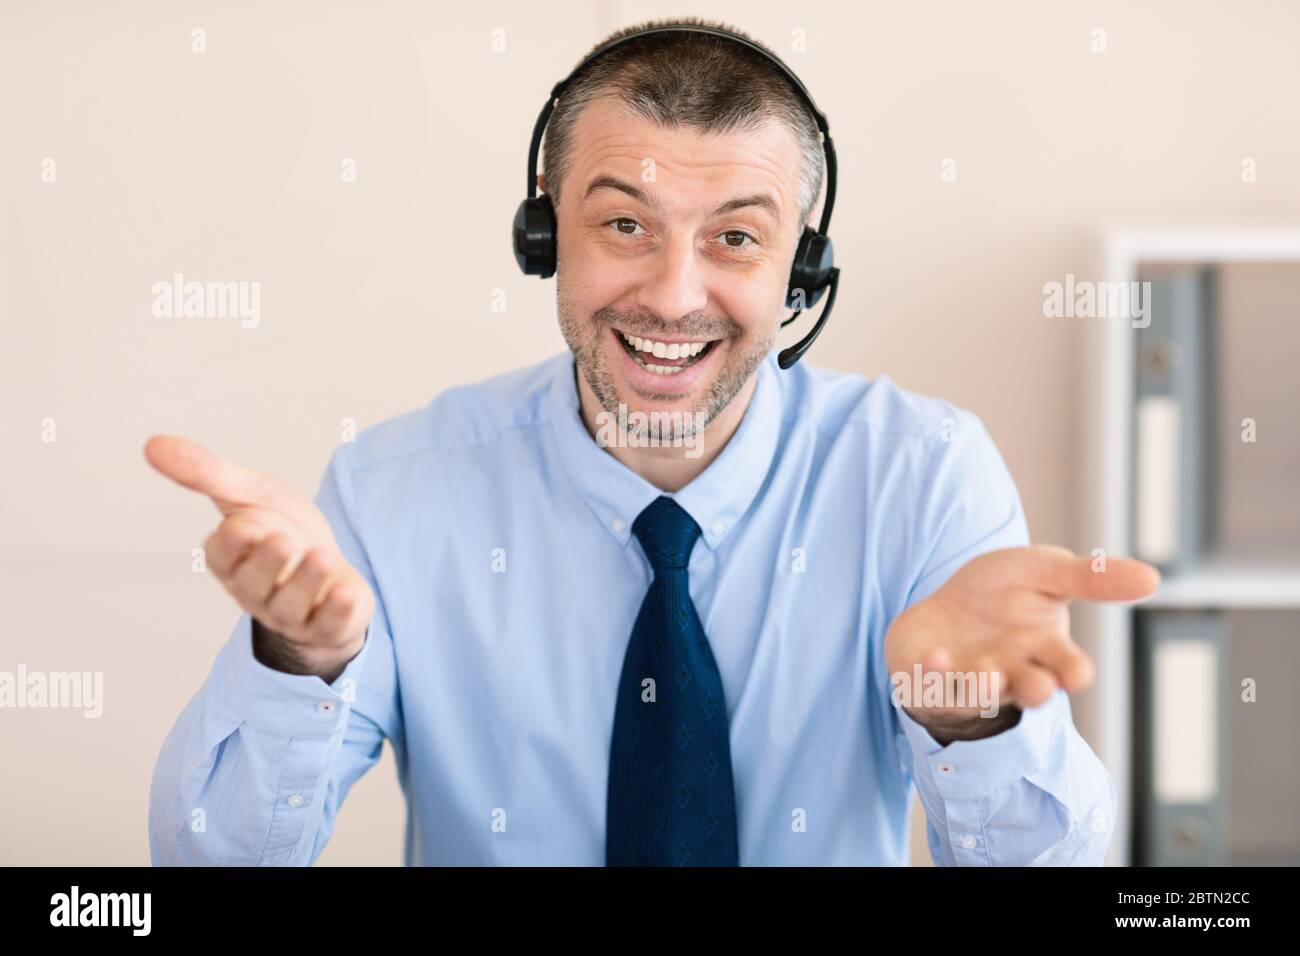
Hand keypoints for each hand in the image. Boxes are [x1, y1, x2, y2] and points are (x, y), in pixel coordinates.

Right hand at [144, 435, 373, 678]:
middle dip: (267, 562)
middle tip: (281, 540)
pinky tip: (346, 592)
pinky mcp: (326, 625)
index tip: (240, 525)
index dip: (231, 543)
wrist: (330, 568)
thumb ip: (207, 474)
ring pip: (291, 604)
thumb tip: (152, 444)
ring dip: (306, 581)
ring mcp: (290, 612)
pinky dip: (337, 609)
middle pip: (255, 582)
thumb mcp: (251, 495)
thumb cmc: (283, 530)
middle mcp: (255, 590)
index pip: (223, 556)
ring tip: (322, 556)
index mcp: (231, 559)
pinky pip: (329, 623)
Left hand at [884, 545, 1159, 737]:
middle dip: (1035, 688)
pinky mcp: (930, 682)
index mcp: (1045, 650)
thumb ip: (1091, 577)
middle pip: (1030, 690)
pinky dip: (934, 672)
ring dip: (985, 687)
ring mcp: (969, 681)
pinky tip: (936, 656)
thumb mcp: (1044, 571)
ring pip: (982, 694)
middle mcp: (1011, 672)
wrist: (942, 609)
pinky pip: (932, 685)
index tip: (1076, 673)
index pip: (1068, 667)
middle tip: (1038, 685)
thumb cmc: (1001, 593)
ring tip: (988, 674)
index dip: (1073, 672)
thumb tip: (1154, 578)